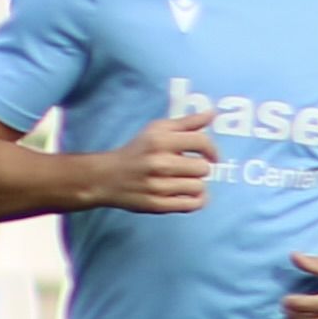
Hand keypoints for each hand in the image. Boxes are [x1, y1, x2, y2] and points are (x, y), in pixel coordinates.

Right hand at [84, 102, 217, 215]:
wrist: (105, 177)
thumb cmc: (137, 151)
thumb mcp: (157, 130)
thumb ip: (187, 122)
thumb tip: (212, 113)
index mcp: (159, 141)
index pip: (201, 142)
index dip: (211, 149)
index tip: (211, 155)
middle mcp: (158, 163)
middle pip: (203, 168)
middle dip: (198, 167)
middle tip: (185, 168)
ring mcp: (157, 186)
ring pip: (199, 187)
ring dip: (195, 184)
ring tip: (181, 180)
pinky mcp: (156, 205)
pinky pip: (192, 205)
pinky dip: (196, 201)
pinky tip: (188, 195)